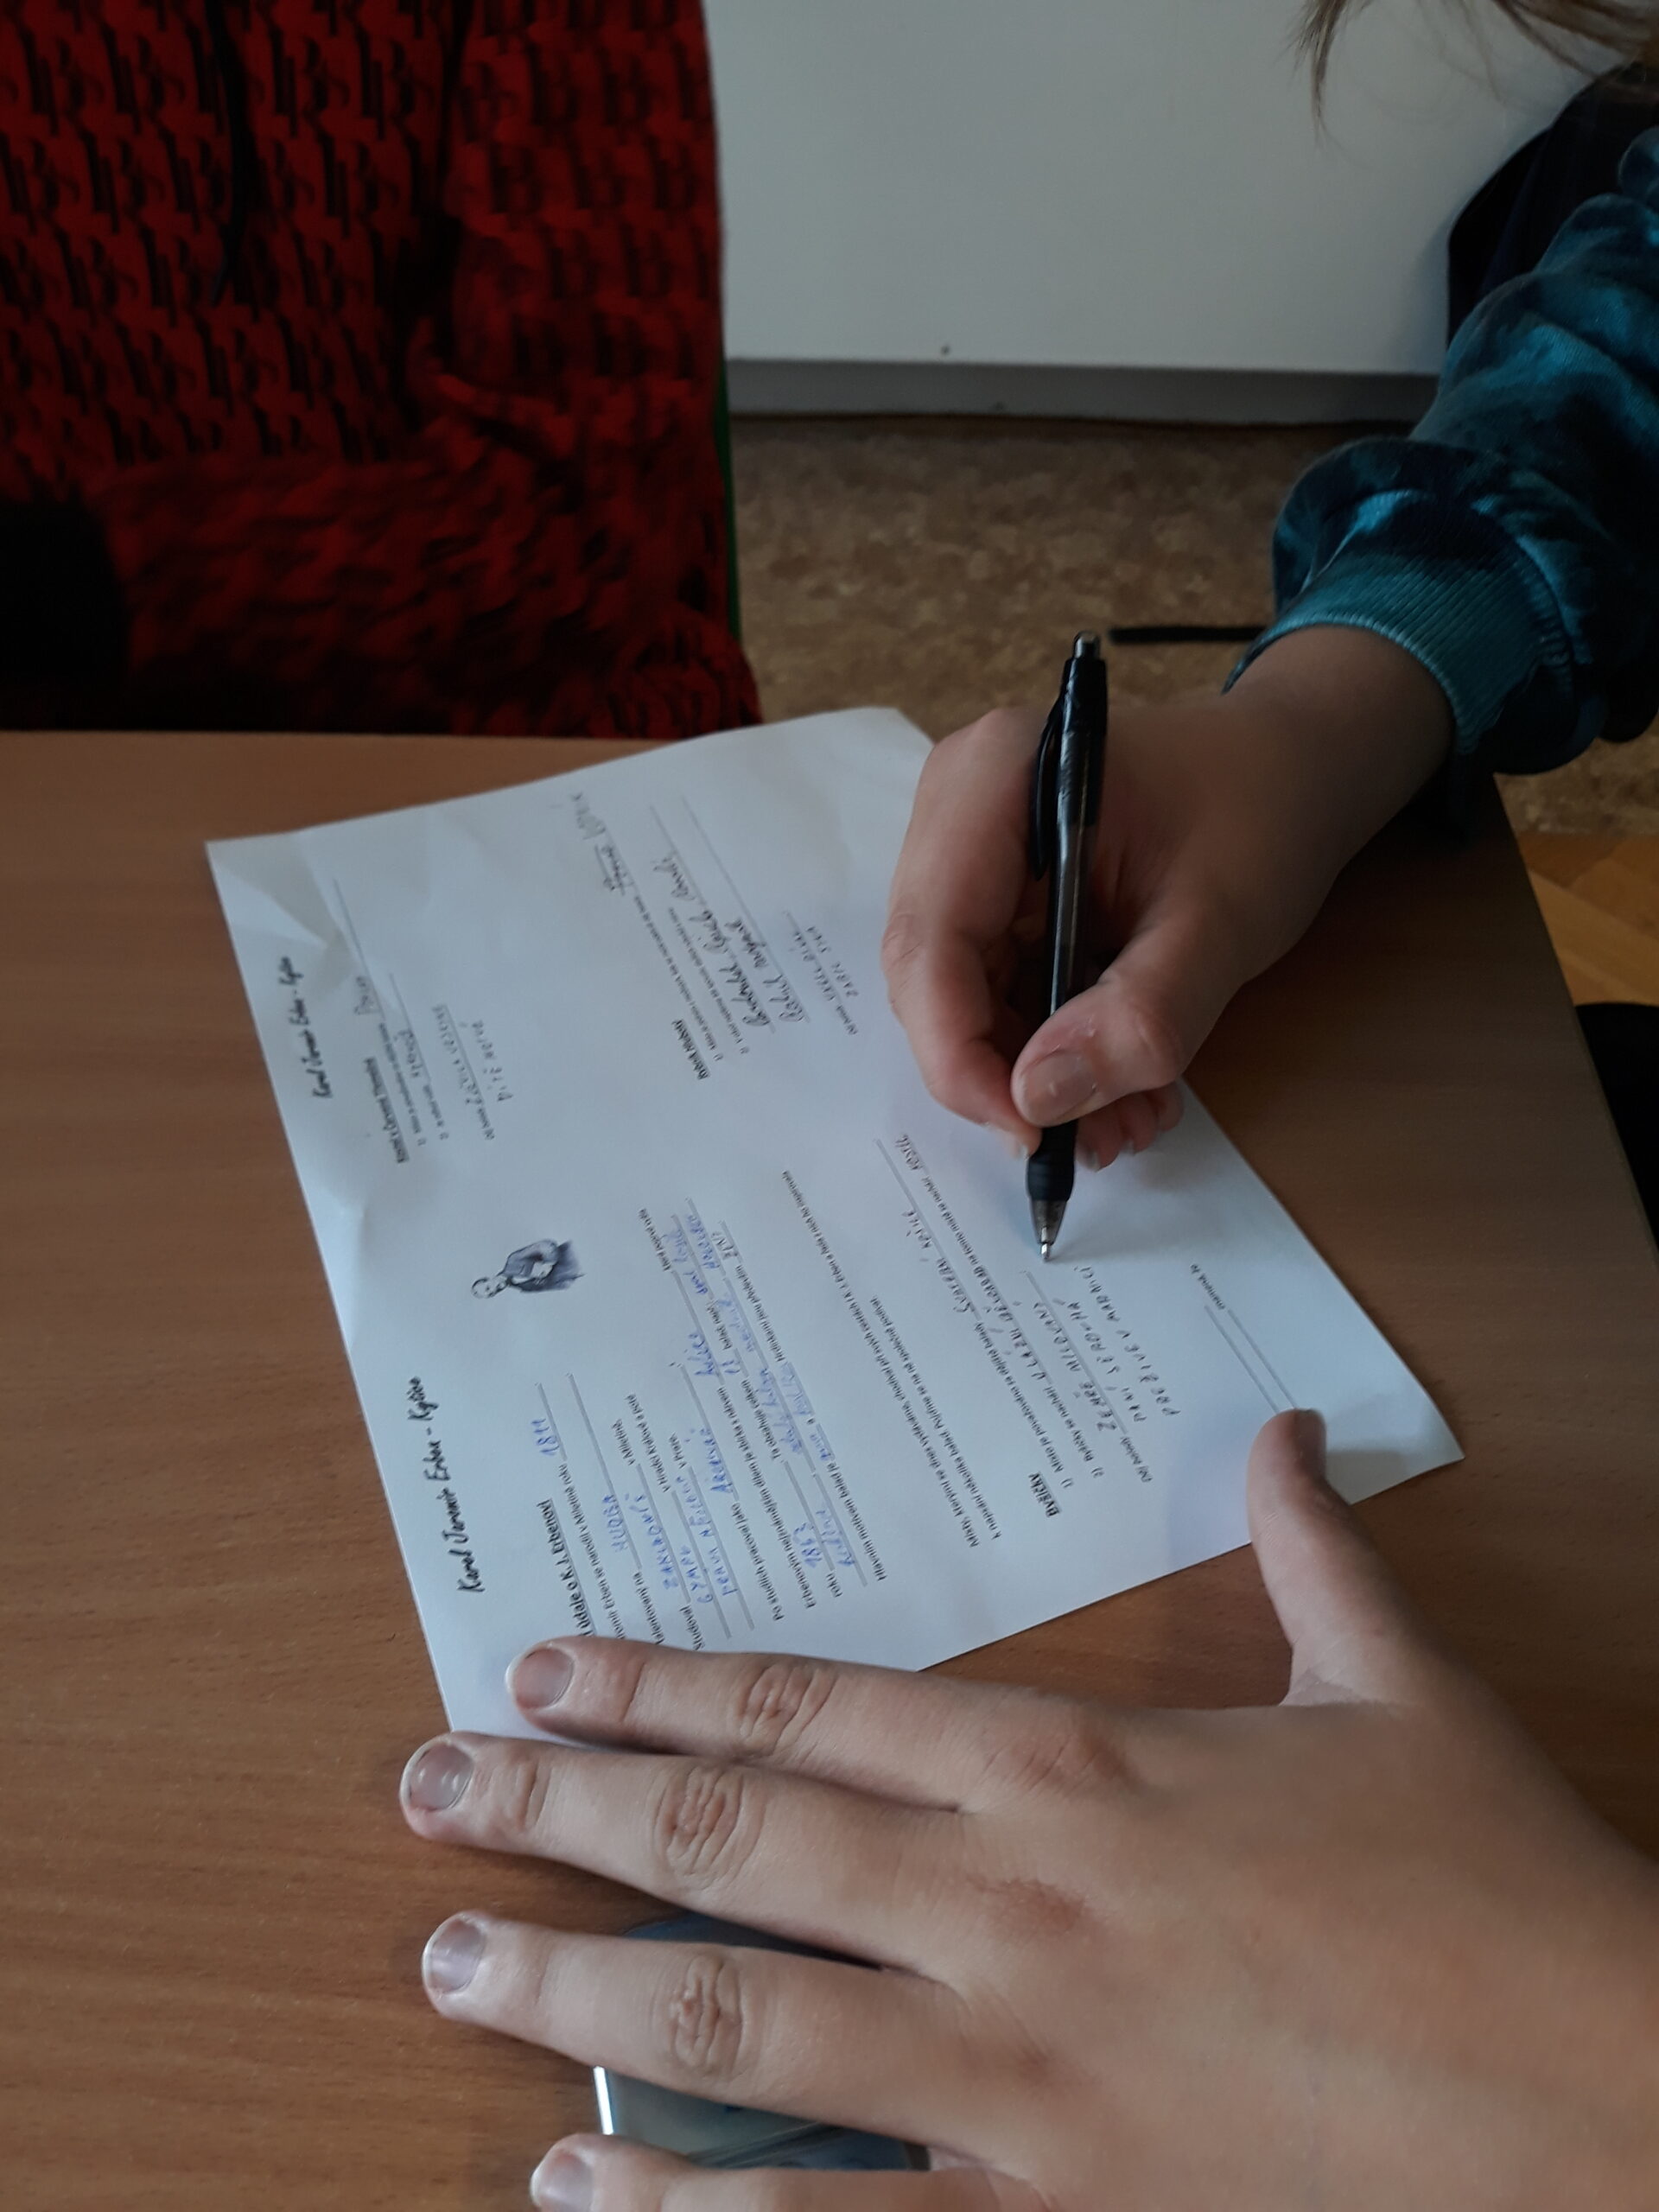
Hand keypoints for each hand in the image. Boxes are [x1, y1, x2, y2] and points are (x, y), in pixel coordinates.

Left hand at [400, 1412, 1658, 2209]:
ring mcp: (1020, 2078)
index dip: (661, 1680)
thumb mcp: (1397, 1684)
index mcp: (1075, 1767)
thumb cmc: (1496, 1884)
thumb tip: (1287, 1423)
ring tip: (448, 1968)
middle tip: (421, 1792)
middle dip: (557, 1811)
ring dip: (576, 1991)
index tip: (540, 1668)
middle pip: (736, 1839)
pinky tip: (574, 2195)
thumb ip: (1310, 1544)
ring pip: (743, 2022)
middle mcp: (1011, 1906)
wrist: (1610, 2100)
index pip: (814, 1703)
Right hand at [882, 629, 1452, 1163]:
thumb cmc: (1263, 810)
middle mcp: (956, 815)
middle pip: (933, 979)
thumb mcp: (1221, 920)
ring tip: (1132, 1115)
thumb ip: (1141, 1012)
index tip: (1031, 1131)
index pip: (931, 941)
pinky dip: (1054, 1053)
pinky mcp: (996, 898)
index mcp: (992, 782)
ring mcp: (969, 858)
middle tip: (1094, 1137)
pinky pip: (997, 996)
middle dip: (1005, 1075)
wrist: (1292, 766)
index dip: (960, 1052)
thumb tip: (1038, 1100)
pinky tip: (1125, 1086)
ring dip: (1037, 1078)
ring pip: (962, 1002)